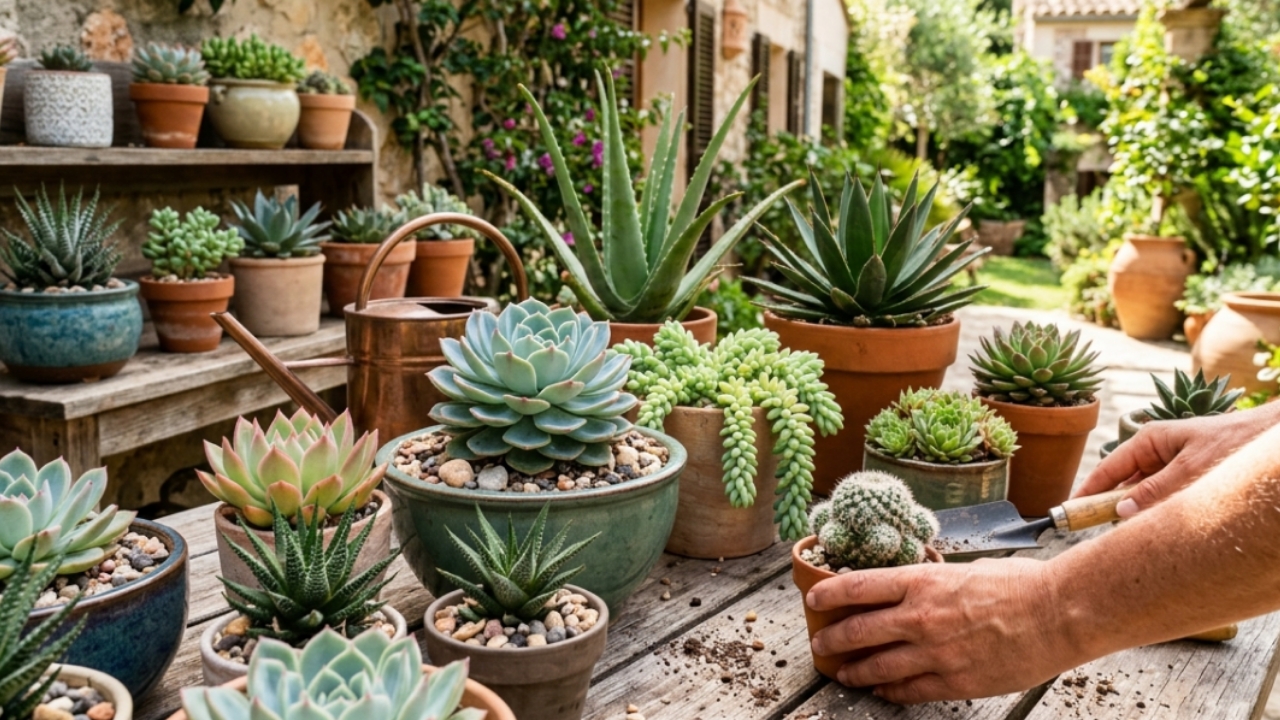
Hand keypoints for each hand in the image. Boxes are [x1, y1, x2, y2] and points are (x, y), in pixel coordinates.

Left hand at [806, 558, 1080, 703]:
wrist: (1058, 614)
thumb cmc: (1019, 585)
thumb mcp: (966, 571)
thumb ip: (934, 584)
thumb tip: (915, 589)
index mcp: (922, 581)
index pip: (858, 586)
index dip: (828, 594)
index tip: (813, 600)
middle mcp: (921, 617)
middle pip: (858, 630)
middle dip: (832, 639)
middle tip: (819, 643)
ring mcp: (936, 652)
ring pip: (878, 666)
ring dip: (854, 671)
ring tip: (842, 672)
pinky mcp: (956, 680)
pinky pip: (910, 690)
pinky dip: (890, 691)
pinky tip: (880, 691)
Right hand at [1075, 404, 1278, 516]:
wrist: (1271, 437)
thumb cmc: (1235, 444)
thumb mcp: (1192, 470)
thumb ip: (1155, 492)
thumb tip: (1119, 512)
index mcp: (1149, 440)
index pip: (1108, 469)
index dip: (1087, 491)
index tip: (1069, 511)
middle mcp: (1156, 451)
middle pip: (1123, 483)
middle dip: (1110, 506)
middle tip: (1094, 531)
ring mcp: (1171, 464)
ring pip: (1144, 493)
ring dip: (1138, 511)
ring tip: (1129, 533)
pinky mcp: (1187, 476)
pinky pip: (1162, 496)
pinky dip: (1157, 511)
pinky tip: (1156, 526)